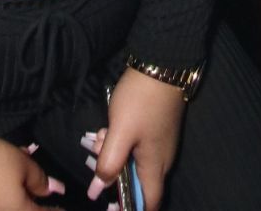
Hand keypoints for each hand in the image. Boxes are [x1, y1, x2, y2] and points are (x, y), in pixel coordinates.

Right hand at [0, 137, 63, 210]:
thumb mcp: (21, 164)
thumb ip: (39, 179)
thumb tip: (53, 190)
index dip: (57, 209)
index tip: (64, 205)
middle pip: (24, 209)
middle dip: (34, 198)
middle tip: (42, 186)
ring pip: (8, 205)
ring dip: (17, 192)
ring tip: (21, 169)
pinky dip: (2, 191)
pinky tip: (2, 173)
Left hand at [87, 66, 185, 208]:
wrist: (161, 63)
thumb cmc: (141, 101)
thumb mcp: (120, 132)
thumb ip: (110, 163)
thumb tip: (97, 191)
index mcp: (156, 166)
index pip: (148, 204)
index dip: (130, 210)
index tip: (110, 206)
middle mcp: (162, 159)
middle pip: (136, 182)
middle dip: (114, 174)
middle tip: (98, 154)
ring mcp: (159, 143)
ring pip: (133, 162)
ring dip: (114, 155)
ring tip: (101, 136)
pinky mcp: (155, 129)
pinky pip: (136, 147)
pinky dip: (121, 143)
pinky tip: (109, 128)